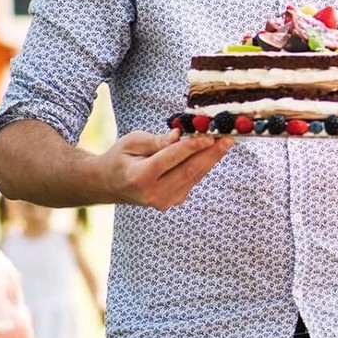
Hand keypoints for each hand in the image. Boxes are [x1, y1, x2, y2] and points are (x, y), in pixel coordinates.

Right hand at [100, 128, 233, 209]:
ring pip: (193, 177)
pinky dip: (203, 166)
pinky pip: (192, 181)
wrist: (109, 185)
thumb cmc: (120, 158)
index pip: (170, 160)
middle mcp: (152, 193)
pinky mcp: (172, 202)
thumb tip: (179, 136)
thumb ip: (156, 141)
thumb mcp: (131, 142)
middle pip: (187, 171)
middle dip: (210, 153)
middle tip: (228, 138)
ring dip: (211, 159)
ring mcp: (163, 201)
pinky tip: (213, 152)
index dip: (191, 147)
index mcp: (139, 177)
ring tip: (226, 142)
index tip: (209, 135)